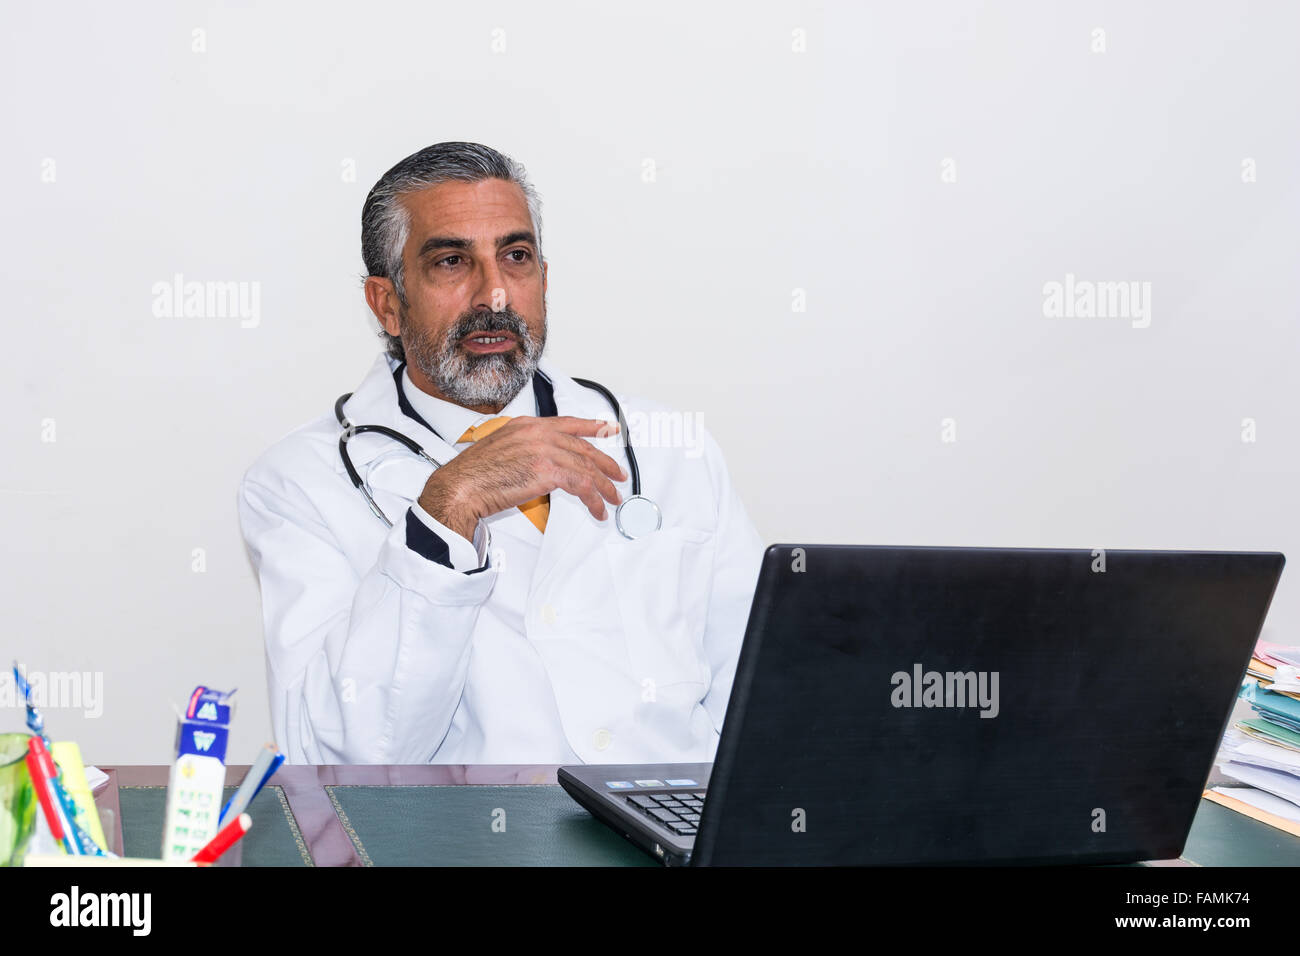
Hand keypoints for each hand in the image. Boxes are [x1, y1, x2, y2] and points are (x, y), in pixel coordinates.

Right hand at [417, 416, 626, 539]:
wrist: (460, 487)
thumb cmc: (473, 476)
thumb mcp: (501, 449)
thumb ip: (525, 451)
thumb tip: (544, 466)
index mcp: (527, 425)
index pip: (569, 423)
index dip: (593, 427)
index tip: (610, 429)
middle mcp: (537, 432)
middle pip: (583, 447)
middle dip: (605, 464)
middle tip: (618, 475)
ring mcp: (543, 450)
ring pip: (587, 467)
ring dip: (604, 487)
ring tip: (612, 499)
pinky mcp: (547, 471)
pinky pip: (581, 485)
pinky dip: (593, 500)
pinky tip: (596, 509)